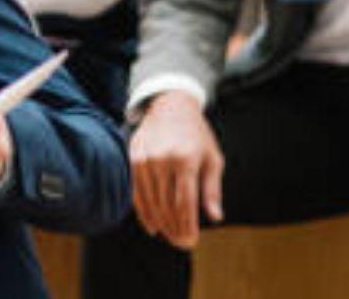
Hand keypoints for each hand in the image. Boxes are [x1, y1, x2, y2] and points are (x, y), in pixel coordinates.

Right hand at [128, 90, 222, 249]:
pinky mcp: (133, 157)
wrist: (171, 105)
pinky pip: (136, 191)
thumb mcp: (212, 158)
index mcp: (186, 159)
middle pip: (166, 205)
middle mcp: (163, 159)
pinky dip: (143, 211)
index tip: (191, 242)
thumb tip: (215, 217)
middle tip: (182, 243)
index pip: (185, 203)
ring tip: (169, 236)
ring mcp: (145, 158)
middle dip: (174, 228)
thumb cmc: (197, 135)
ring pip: (150, 201)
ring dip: (160, 223)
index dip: (187, 226)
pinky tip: (151, 225)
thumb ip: (212, 189)